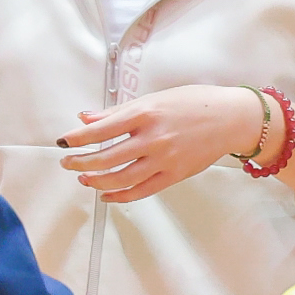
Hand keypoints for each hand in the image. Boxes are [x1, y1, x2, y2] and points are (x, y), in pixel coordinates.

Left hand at [61, 85, 265, 201]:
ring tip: (84, 178)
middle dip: (81, 162)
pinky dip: (120, 196)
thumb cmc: (194, 103)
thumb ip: (118, 111)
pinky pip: (141, 191)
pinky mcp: (174, 175)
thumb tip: (86, 118)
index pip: (101, 130)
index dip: (77, 138)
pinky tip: (106, 194)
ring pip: (120, 178)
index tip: (63, 141)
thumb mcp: (155, 98)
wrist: (231, 118)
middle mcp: (153, 138)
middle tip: (68, 162)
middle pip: (106, 157)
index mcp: (146, 114)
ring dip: (96, 180)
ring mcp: (164, 160)